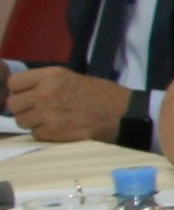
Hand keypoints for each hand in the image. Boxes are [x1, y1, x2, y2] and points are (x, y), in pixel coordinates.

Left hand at [2, 70, 136, 146]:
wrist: (122, 114)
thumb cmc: (100, 94)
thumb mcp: (71, 77)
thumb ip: (45, 82)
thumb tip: (23, 92)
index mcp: (51, 75)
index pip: (14, 83)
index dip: (19, 90)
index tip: (28, 95)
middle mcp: (45, 92)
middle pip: (13, 104)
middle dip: (23, 108)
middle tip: (38, 110)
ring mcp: (48, 113)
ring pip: (21, 121)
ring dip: (32, 122)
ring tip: (49, 120)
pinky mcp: (54, 132)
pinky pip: (35, 134)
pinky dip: (44, 133)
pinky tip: (58, 129)